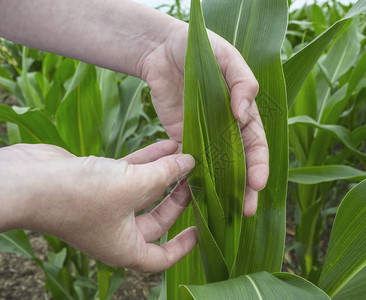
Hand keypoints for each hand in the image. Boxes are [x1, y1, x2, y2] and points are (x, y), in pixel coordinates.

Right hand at [0, 141, 196, 272]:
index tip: (200, 229)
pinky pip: (130, 173)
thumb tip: (189, 162)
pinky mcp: (98, 182)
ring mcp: (107, 205)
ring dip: (165, 174)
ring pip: (145, 191)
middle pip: (157, 219)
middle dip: (178, 199)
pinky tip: (168, 145)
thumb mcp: (132, 186)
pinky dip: (148, 161)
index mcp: (125, 246)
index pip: (161, 256)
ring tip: (187, 157)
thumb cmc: (79, 196)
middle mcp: (117, 230)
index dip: (183, 246)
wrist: (28, 181)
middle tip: (196, 180)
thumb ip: (164, 175)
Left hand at [139, 19, 268, 216]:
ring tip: (227, 213)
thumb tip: (243, 113)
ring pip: (218, 169)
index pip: (257, 143)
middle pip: (241, 163)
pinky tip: (196, 198)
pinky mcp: (183, 139)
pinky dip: (195, 180)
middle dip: (246, 188)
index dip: (260, 163)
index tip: (258, 183)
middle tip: (248, 210)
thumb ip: (241, 81)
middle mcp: (227, 128)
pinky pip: (191, 163)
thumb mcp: (227, 56)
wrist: (161, 50)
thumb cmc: (200, 48)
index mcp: (243, 111)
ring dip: (224, 191)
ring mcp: (205, 136)